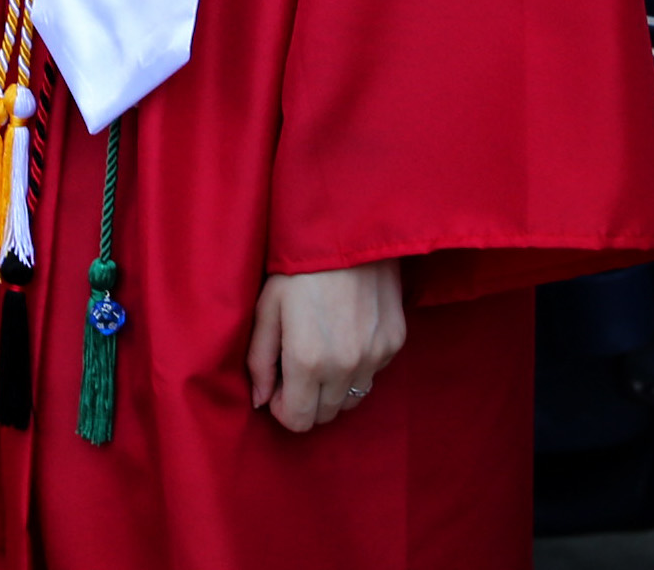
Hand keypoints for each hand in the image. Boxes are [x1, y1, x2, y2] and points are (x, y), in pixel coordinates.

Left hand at [247, 261, 405, 432]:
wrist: (348, 233)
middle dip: (306, 402)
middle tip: (295, 372)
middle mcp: (344, 367)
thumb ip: (259, 359)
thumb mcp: (266, 308)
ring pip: (351, 400)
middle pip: (325, 416)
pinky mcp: (394, 344)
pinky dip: (356, 369)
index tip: (278, 390)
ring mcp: (374, 357)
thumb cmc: (297, 268)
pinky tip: (344, 339)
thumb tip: (261, 400)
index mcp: (306, 360)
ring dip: (332, 391)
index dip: (284, 411)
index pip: (299, 420)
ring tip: (320, 356)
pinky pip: (371, 376)